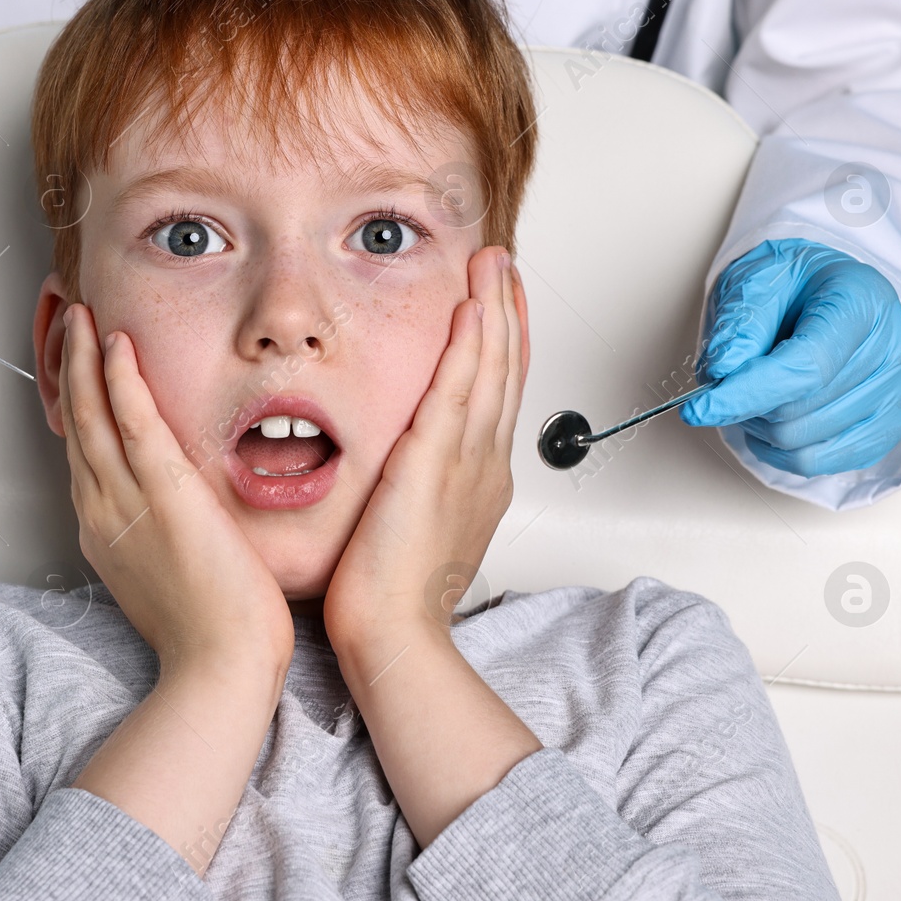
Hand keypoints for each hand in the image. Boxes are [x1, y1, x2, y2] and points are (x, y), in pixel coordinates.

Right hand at [58, 303, 295, 672]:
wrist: (221, 667)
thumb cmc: (211, 633)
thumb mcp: (173, 575)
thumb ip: (164, 537)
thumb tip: (176, 519)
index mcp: (107, 531)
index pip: (85, 452)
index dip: (78, 403)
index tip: (81, 368)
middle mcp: (104, 511)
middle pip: (77, 424)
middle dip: (71, 368)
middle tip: (70, 323)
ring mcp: (127, 502)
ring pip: (94, 414)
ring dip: (86, 359)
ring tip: (82, 316)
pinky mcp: (163, 495)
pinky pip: (132, 423)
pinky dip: (120, 380)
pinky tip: (117, 345)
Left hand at [322, 247, 526, 645]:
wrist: (392, 636)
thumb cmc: (394, 597)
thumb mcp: (417, 528)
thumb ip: (419, 488)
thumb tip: (406, 469)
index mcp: (479, 480)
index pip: (497, 394)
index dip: (503, 343)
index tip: (499, 304)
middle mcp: (482, 465)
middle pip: (506, 371)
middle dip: (508, 311)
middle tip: (505, 264)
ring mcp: (464, 463)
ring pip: (490, 371)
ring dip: (495, 311)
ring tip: (494, 265)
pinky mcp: (433, 465)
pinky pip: (458, 393)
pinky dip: (470, 348)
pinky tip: (473, 311)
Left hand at [679, 237, 900, 476]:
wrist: (824, 288)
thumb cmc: (792, 283)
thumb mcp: (756, 279)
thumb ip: (740, 324)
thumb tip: (722, 372)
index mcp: (861, 300)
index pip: (806, 366)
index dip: (747, 392)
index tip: (699, 407)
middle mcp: (891, 347)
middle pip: (800, 409)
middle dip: (746, 404)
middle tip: (728, 381)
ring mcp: (897, 391)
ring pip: (804, 441)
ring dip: (759, 427)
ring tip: (753, 392)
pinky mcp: (887, 425)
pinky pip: (821, 462)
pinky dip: (780, 452)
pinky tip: (768, 423)